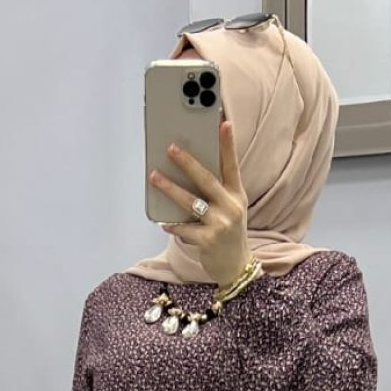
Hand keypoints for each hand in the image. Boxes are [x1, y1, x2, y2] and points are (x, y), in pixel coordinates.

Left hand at [149, 119, 249, 289]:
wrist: (236, 267)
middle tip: (171, 148)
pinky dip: (173, 225)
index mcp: (236, 195)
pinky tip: (164, 223)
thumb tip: (186, 171)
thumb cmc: (227, 232)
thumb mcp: (229, 209)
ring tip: (154, 177)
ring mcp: (220, 224)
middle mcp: (231, 207)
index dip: (228, 144)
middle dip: (188, 162)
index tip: (223, 123)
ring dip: (170, 188)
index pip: (232, 165)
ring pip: (191, 202)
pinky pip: (185, 228)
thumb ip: (215, 192)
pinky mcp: (208, 241)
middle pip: (207, 179)